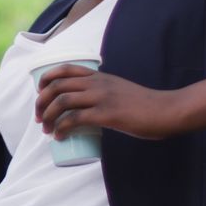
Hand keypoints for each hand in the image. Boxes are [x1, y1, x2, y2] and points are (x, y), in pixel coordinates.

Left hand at [33, 64, 182, 139]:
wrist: (166, 110)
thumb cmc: (145, 104)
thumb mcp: (120, 90)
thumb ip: (104, 92)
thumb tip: (89, 105)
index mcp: (99, 76)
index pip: (65, 69)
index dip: (46, 79)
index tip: (41, 93)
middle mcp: (97, 83)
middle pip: (57, 86)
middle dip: (41, 102)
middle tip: (38, 118)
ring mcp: (101, 98)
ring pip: (62, 101)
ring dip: (48, 116)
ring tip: (46, 130)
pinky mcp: (106, 114)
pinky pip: (75, 119)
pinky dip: (61, 128)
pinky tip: (59, 136)